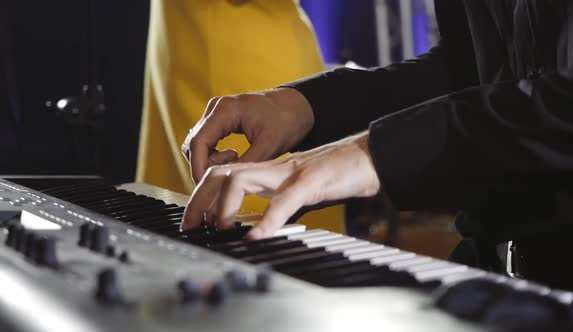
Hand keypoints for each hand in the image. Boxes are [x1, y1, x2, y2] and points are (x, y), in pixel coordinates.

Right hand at [181, 88, 314, 183]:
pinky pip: (208, 142)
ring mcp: (217, 113)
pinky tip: (235, 158)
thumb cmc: (288, 120)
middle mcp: (216, 108)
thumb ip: (245, 165)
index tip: (205, 186)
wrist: (300, 107)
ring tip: (235, 164)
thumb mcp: (269, 146)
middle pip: (195, 144)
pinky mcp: (221, 120)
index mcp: (225, 109)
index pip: (198, 142)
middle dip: (204, 165)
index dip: (198, 167)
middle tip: (223, 180)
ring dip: (211, 160)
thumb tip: (226, 185)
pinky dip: (216, 155)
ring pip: (200, 144)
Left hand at [181, 132, 380, 239]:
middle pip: (220, 174)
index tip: (193, 222)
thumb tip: (257, 225)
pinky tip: (257, 236)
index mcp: (268, 172)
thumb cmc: (336, 175)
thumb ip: (276, 202)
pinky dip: (268, 219)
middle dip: (198, 200)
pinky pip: (285, 200)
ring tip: (222, 229)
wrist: (367, 157)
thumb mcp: (298, 191)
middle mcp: (272, 169)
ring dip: (224, 207)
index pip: (223, 175)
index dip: (201, 196)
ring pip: (241, 180)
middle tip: (190, 227)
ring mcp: (290, 173)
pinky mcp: (312, 182)